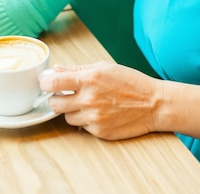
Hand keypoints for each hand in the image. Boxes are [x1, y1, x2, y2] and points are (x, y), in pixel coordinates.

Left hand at [39, 61, 162, 139]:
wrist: (153, 103)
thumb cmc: (130, 82)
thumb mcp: (104, 67)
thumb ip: (77, 69)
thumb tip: (56, 69)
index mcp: (89, 78)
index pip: (53, 82)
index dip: (45, 83)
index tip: (47, 83)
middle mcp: (89, 99)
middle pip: (55, 104)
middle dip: (56, 99)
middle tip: (65, 95)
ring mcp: (94, 117)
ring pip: (67, 117)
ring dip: (72, 111)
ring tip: (88, 104)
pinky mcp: (99, 132)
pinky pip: (82, 127)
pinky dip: (87, 121)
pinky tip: (100, 113)